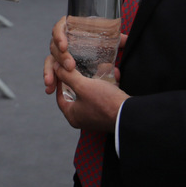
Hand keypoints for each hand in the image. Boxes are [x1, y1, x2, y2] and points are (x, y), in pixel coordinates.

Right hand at [43, 16, 126, 93]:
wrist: (108, 82)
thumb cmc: (107, 56)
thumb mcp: (112, 48)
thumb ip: (118, 41)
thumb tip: (124, 39)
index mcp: (73, 31)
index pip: (60, 28)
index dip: (59, 35)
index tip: (64, 46)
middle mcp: (65, 43)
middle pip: (54, 46)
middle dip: (60, 57)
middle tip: (70, 66)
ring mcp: (61, 55)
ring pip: (50, 60)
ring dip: (49, 70)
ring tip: (50, 82)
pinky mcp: (60, 68)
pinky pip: (52, 72)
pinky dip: (50, 79)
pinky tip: (49, 88)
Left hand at [43, 17, 128, 133]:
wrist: (130, 115)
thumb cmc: (103, 102)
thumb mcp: (82, 86)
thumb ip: (68, 76)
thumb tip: (56, 67)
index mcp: (73, 115)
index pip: (60, 97)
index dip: (60, 82)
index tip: (62, 71)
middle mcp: (83, 119)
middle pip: (76, 95)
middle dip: (80, 79)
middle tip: (79, 68)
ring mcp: (97, 117)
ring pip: (92, 94)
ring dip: (96, 80)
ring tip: (99, 67)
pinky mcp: (109, 113)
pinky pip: (105, 96)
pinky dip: (108, 85)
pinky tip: (113, 73)